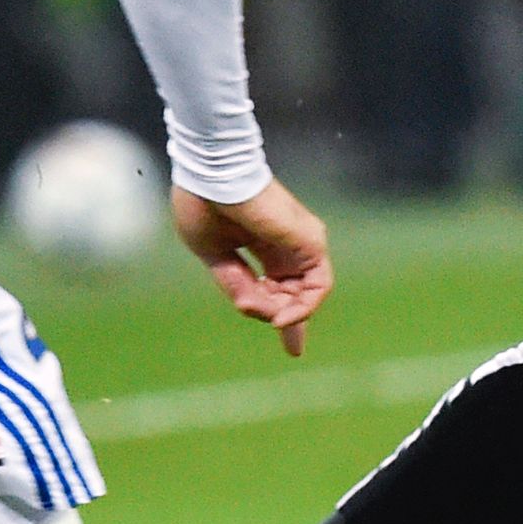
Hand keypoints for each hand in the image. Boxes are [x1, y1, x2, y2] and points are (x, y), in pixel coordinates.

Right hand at [172, 178, 332, 355]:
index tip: (293, 350)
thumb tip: (255, 311)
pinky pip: (318, 286)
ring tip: (269, 316)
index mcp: (264, 244)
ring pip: (308, 294)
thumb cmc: (204, 204)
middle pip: (298, 295)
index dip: (287, 318)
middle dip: (287, 321)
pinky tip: (281, 315)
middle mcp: (288, 244)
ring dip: (289, 315)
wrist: (210, 174)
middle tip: (278, 332)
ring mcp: (301, 242)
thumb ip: (236, 284)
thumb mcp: (214, 255)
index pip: (284, 288)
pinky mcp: (309, 241)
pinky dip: (304, 307)